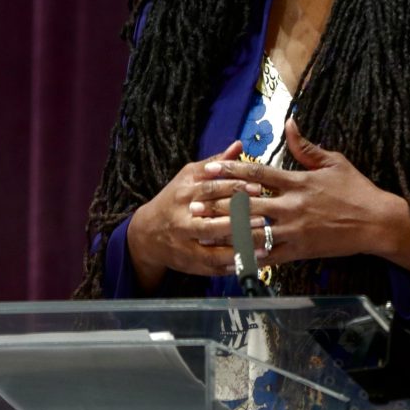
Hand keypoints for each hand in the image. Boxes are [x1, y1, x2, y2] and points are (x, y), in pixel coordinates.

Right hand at [126, 141, 266, 289]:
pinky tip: (253, 259)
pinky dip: (234, 263)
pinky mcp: (190, 263)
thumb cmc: (174, 200)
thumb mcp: (188, 177)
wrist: (146, 233)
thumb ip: (215, 164)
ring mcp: (185, 243)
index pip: (210, 189)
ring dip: (239, 245)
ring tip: (263, 240)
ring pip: (213, 247)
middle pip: (211, 219)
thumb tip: (238, 145)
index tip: (258, 188)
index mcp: (183, 193)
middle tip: (264, 216)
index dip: (234, 188)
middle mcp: (182, 219)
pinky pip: (214, 265)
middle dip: (238, 219)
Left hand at [194, 119, 409, 273]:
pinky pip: (268, 255)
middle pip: (247, 203)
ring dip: (224, 231)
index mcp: (297, 181)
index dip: (230, 170)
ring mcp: (294, 230)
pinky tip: (228, 258)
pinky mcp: (299, 250)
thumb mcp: (334, 161)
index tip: (208, 168)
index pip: (256, 173)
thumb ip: (306, 147)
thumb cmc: (356, 190)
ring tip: (201, 231)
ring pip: (252, 231)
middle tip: (193, 204)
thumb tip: (290, 124)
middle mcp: (291, 206)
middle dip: (217, 204)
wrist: (376, 223)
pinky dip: (247, 257)